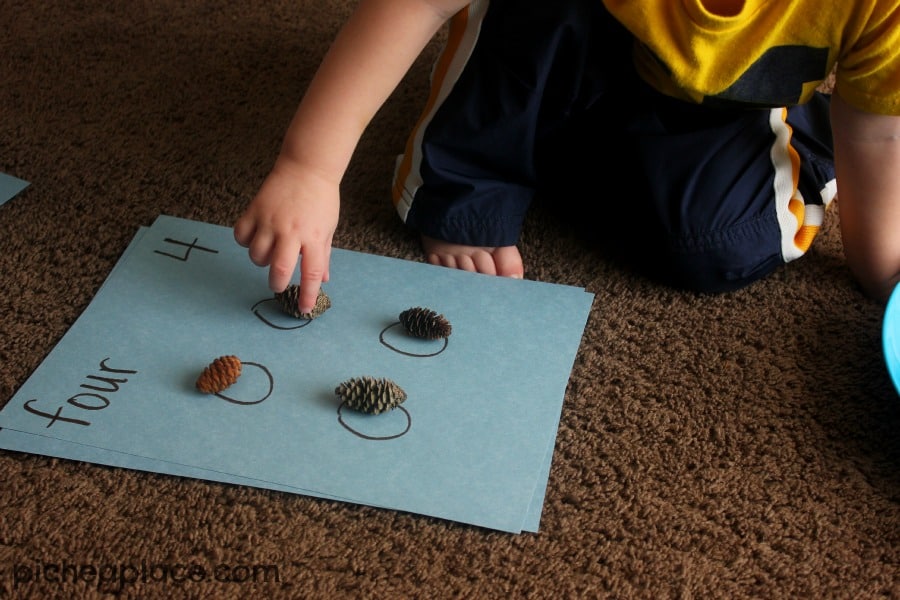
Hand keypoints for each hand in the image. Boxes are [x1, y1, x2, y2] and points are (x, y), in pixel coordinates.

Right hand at [234, 158, 339, 313]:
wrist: (306, 168)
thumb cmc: (321, 199)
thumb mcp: (329, 229)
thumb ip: (323, 255)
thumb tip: (322, 280)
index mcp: (314, 238)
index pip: (310, 274)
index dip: (306, 295)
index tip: (303, 309)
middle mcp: (291, 232)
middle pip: (278, 269)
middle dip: (277, 285)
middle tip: (278, 284)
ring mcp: (270, 221)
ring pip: (256, 256)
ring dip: (262, 261)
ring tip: (271, 251)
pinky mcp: (254, 211)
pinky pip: (241, 237)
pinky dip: (246, 242)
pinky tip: (256, 238)